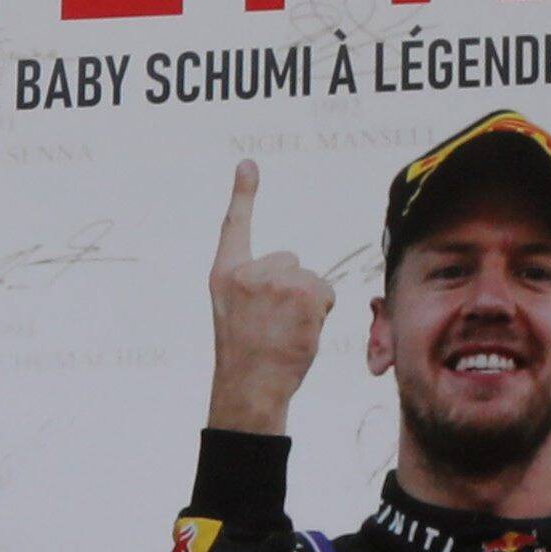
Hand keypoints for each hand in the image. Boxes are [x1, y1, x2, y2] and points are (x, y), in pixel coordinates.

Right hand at [200, 157, 331, 436]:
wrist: (250, 387)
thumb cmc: (244, 353)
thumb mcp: (232, 310)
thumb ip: (251, 282)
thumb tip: (290, 266)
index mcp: (225, 273)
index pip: (233, 226)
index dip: (242, 193)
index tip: (248, 164)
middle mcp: (248, 270)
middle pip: (290, 259)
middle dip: (290, 287)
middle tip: (272, 323)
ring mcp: (277, 279)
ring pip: (310, 278)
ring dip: (307, 303)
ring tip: (284, 330)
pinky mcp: (304, 292)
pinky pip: (326, 293)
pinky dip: (321, 312)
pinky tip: (300, 332)